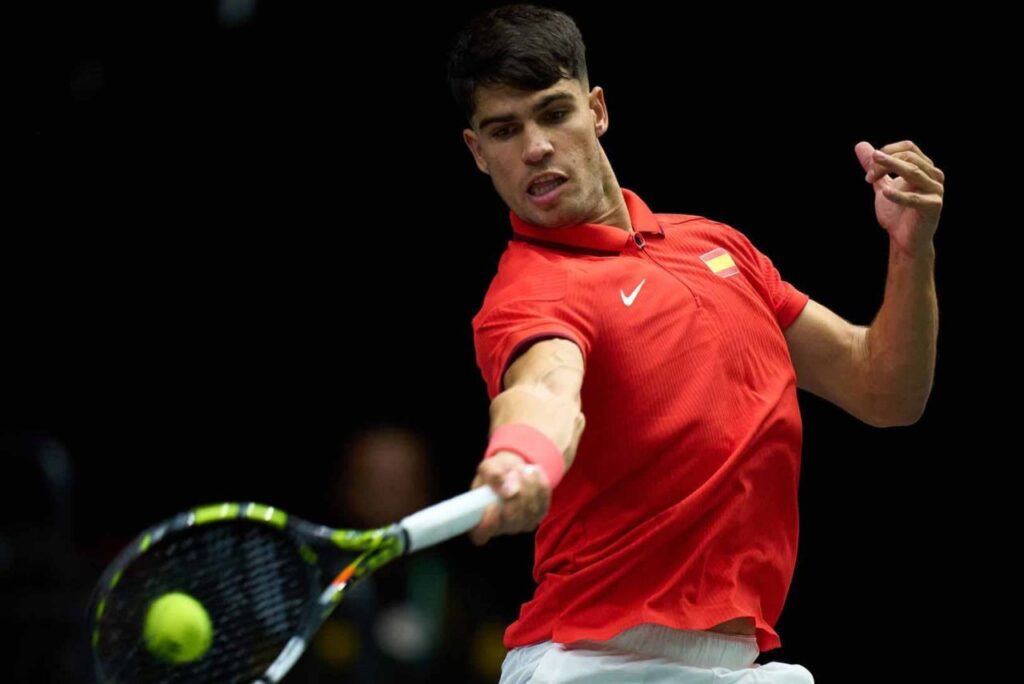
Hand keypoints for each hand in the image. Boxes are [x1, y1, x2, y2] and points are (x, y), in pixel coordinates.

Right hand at [468, 451, 550, 544]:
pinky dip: (540, 486)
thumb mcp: (489, 466)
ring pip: (530, 511)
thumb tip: (507, 490)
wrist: (514, 469)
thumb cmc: (497, 471)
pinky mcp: (538, 516)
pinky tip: (534, 474)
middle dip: (515, 495)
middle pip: (512, 521)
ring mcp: (521, 524)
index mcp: (480, 518)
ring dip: (529, 487)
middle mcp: (501, 526)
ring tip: (523, 470)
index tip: (492, 504)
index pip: (480, 535)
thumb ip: (493, 475)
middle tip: (514, 473)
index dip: (487, 524)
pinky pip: (544, 504)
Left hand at [855, 140, 943, 256]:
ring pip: (914, 172)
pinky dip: (899, 195)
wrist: (904, 239)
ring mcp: (935, 190)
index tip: (870, 167)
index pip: (908, 148)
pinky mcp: (934, 206)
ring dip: (891, 170)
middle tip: (868, 177)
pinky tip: (884, 193)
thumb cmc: (896, 213)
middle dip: (886, 163)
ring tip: (872, 175)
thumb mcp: (882, 185)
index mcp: (924, 168)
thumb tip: (860, 145)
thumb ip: (874, 167)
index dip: (887, 152)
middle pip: (910, 158)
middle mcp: (933, 176)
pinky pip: (916, 198)